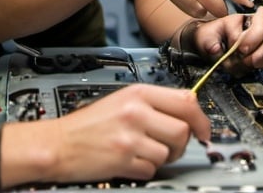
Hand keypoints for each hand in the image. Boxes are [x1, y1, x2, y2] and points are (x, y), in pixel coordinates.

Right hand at [39, 83, 208, 182]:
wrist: (58, 143)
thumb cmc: (89, 123)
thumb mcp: (122, 100)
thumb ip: (154, 103)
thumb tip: (188, 111)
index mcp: (138, 93)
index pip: (186, 101)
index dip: (201, 119)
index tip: (204, 131)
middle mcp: (136, 112)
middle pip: (183, 130)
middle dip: (181, 144)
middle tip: (169, 146)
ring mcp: (130, 136)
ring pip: (169, 153)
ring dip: (161, 158)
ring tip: (143, 152)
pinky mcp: (123, 159)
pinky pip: (152, 169)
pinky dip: (145, 170)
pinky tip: (130, 161)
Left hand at [191, 7, 262, 69]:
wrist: (217, 46)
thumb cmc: (214, 38)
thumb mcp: (206, 37)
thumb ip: (209, 41)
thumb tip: (216, 48)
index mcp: (248, 14)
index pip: (261, 19)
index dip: (253, 36)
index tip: (241, 49)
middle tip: (250, 60)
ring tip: (254, 64)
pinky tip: (260, 66)